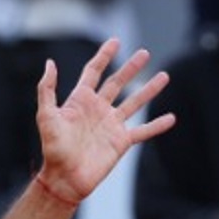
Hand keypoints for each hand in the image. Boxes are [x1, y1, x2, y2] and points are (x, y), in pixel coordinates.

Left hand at [34, 39, 174, 205]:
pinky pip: (143, 131)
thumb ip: (47, 89)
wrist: (65, 178)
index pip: (94, 72)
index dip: (104, 56)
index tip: (115, 41)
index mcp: (80, 100)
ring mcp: (111, 125)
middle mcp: (98, 109)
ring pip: (134, 102)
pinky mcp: (121, 142)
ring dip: (148, 90)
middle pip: (117, 82)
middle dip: (131, 67)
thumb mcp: (46, 116)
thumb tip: (50, 63)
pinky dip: (157, 125)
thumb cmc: (53, 148)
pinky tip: (171, 118)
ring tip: (164, 76)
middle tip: (145, 53)